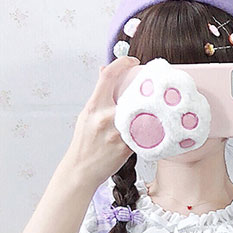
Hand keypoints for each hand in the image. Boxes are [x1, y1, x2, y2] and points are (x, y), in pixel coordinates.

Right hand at [66, 56, 139, 188]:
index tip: (133, 61)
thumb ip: (99, 95)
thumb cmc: (84, 142)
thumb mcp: (86, 115)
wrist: (82, 170)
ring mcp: (117, 133)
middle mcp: (105, 117)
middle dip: (142, 90)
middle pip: (131, 94)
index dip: (123, 63)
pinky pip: (142, 134)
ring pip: (140, 114)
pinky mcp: (126, 148)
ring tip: (150, 112)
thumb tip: (105, 70)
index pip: (109, 76)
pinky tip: (148, 130)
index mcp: (94, 106)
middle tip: (150, 88)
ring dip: (146, 112)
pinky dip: (146, 131)